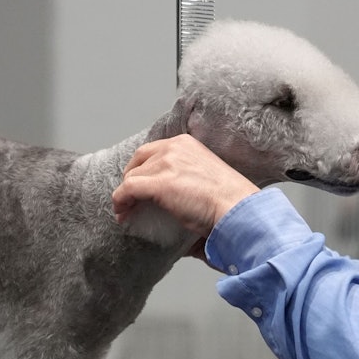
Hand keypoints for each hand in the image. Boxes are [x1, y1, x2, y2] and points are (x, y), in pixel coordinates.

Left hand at [114, 134, 258, 238]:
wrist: (238, 210)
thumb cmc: (230, 202)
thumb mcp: (207, 180)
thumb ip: (188, 181)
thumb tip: (179, 203)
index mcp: (187, 144)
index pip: (152, 151)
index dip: (141, 170)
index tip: (140, 187)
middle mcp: (174, 148)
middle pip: (138, 161)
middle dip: (131, 179)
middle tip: (131, 200)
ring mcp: (165, 164)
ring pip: (131, 177)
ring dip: (125, 196)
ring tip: (127, 213)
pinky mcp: (158, 183)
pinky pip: (127, 190)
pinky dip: (120, 202)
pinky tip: (123, 215)